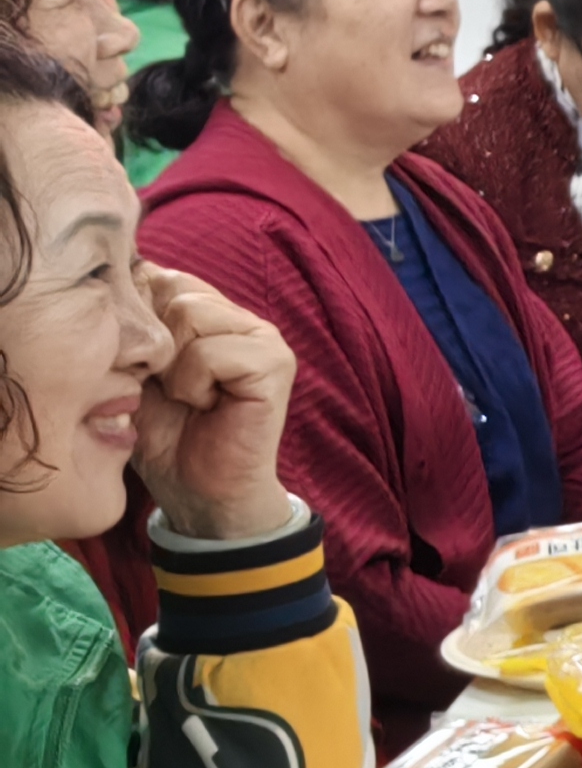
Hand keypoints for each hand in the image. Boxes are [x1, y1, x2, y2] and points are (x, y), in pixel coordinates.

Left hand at [131, 269, 299, 543]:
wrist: (199, 492)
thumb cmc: (165, 434)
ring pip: (189, 313)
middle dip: (151, 341)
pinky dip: (193, 384)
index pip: (159, 275)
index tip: (137, 363)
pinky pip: (210, 352)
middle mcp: (240, 317)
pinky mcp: (274, 364)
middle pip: (172, 288)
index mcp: (209, 313)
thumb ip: (132, 328)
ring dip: (172, 365)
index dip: (134, 315)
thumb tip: (121, 280)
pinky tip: (206, 406)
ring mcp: (263, 337)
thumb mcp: (133, 372)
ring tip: (187, 396)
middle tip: (163, 385)